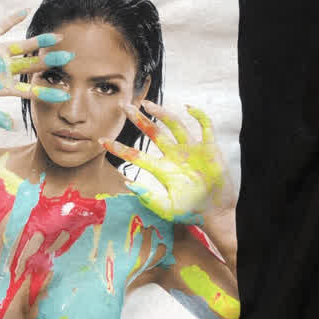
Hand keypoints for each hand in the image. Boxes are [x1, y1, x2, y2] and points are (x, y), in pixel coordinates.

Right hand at [0, 10, 74, 129]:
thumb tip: (12, 127)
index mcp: (3, 87)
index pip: (30, 90)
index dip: (48, 91)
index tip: (66, 92)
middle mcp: (4, 69)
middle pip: (32, 65)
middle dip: (51, 62)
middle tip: (71, 59)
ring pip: (23, 46)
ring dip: (39, 42)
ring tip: (57, 38)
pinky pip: (2, 27)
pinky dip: (12, 19)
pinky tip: (26, 11)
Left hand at [98, 100, 235, 223]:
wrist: (216, 214)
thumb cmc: (191, 212)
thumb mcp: (166, 208)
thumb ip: (148, 197)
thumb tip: (127, 183)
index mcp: (161, 169)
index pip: (136, 155)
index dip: (118, 148)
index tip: (101, 141)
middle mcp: (174, 156)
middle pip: (153, 132)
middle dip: (138, 119)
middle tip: (124, 106)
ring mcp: (191, 150)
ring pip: (174, 125)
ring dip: (161, 113)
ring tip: (147, 104)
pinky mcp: (209, 148)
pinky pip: (205, 126)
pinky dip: (199, 115)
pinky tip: (188, 108)